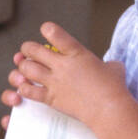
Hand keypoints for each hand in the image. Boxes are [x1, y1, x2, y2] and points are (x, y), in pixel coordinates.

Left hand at [1, 22, 127, 132]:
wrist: (109, 110)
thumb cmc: (114, 87)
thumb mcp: (113, 67)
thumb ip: (104, 63)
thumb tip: (106, 67)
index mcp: (76, 52)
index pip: (54, 33)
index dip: (47, 29)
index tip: (46, 30)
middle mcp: (62, 65)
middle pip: (32, 50)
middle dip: (27, 49)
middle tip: (28, 52)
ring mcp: (55, 82)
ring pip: (27, 69)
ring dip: (23, 67)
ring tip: (25, 69)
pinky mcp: (51, 98)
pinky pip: (28, 91)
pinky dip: (23, 88)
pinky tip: (26, 87)